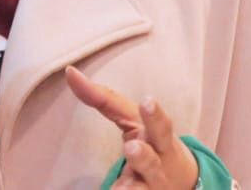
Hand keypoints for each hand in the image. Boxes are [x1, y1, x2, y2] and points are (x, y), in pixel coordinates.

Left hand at [65, 66, 198, 189]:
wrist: (180, 183)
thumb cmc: (150, 142)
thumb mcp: (133, 120)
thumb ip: (104, 99)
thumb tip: (70, 73)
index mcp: (160, 139)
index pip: (160, 125)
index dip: (155, 115)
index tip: (148, 101)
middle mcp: (158, 166)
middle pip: (151, 162)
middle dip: (143, 156)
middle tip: (132, 148)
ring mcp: (150, 187)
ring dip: (130, 189)